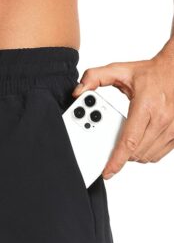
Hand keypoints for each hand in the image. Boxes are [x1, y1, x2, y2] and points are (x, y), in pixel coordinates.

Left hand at [72, 52, 173, 178]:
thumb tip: (78, 92)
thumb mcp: (120, 70)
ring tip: (128, 140)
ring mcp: (172, 127)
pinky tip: (140, 142)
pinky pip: (158, 155)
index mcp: (146, 105)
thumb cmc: (151, 73)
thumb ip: (95, 77)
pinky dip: (146, 154)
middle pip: (135, 152)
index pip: (128, 141)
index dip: (116, 160)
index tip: (107, 171)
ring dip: (133, 155)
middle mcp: (162, 118)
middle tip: (113, 145)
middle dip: (120, 154)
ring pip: (146, 156)